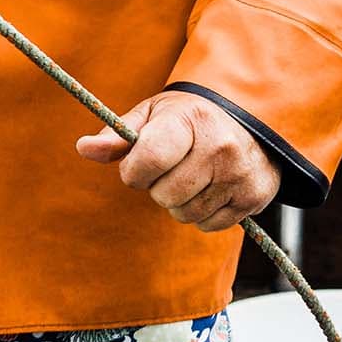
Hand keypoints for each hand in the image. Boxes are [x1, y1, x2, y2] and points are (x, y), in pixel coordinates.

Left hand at [74, 91, 281, 230]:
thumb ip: (117, 135)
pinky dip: (202, 214)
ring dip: (179, 202)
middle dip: (157, 187)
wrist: (251, 120)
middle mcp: (221, 147)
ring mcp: (241, 174)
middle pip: (164, 195)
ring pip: (185, 214)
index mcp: (191, 120)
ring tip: (191, 177)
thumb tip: (84, 148)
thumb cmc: (188, 118)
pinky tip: (210, 189)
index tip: (138, 164)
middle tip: (170, 168)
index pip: (148, 160)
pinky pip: (209, 226)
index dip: (134, 171)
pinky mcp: (256, 198)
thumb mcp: (152, 115)